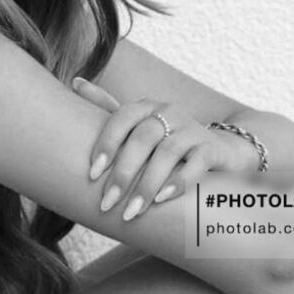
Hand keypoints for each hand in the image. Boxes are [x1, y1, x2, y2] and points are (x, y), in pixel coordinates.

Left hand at [72, 76, 233, 221]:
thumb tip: (75, 81)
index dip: (106, 143)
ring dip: (147, 184)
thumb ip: (107, 106)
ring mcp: (192, 128)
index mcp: (145, 107)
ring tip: (132, 212)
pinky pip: (196, 163)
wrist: (218, 150)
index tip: (91, 174)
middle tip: (107, 202)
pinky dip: (178, 182)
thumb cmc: (166, 140)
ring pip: (167, 153)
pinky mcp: (212, 147)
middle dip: (123, 172)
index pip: (121, 117)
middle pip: (142, 138)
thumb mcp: (137, 124)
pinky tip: (162, 200)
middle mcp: (168, 112)